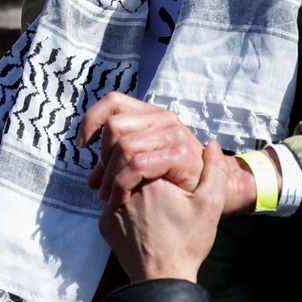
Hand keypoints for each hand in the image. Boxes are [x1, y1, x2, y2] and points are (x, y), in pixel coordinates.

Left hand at [80, 93, 205, 199]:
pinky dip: (122, 183)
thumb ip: (119, 170)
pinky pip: (138, 165)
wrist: (218, 197)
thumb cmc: (178, 187)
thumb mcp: (146, 174)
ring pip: (124, 146)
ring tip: (110, 196)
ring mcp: (173, 135)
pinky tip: (121, 199)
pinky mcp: (179, 155)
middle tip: (104, 183)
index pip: (113, 102)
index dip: (92, 119)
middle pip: (114, 126)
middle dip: (103, 156)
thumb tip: (91, 181)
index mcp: (153, 117)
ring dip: (110, 175)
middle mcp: (164, 119)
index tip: (83, 145)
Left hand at [100, 143, 232, 281]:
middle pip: (121, 159)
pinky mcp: (105, 223)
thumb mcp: (209, 206)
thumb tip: (213, 146)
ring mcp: (110, 208)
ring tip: (143, 190)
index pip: (138, 148)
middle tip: (147, 168)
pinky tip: (138, 211)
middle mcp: (125, 191)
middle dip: (131, 159)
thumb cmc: (187, 244)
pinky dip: (120, 199)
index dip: (147, 149)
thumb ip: (214, 172)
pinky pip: (109, 201)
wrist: (163, 280)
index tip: (160, 162)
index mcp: (151, 181)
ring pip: (112, 178)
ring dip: (123, 177)